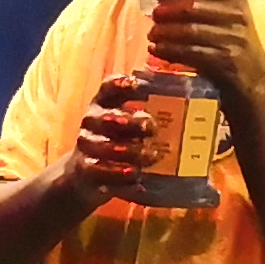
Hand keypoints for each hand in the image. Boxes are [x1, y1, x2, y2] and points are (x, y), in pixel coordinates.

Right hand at [68, 77, 154, 198]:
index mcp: (103, 105)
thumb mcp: (129, 124)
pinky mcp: (85, 171)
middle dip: (129, 122)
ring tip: (149, 158)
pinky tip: (138, 180)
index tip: (136, 83)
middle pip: (106, 118)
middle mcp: (92, 123)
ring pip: (103, 147)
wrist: (89, 176)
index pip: (107, 89)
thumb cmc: (119, 142)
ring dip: (128, 152)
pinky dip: (120, 178)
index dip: (119, 84)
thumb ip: (148, 112)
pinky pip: (100, 173)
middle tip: (151, 127)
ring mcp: (86, 147)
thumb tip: (179, 96)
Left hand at [146, 0, 264, 97]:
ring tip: (152, 34)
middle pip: (192, 7)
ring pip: (190, 30)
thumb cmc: (230, 40)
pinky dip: (170, 50)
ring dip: (165, 32)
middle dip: (167, 10)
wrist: (254, 76)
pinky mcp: (226, 60)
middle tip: (153, 15)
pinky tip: (156, 49)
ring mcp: (233, 37)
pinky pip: (191, 52)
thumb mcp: (224, 13)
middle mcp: (237, 13)